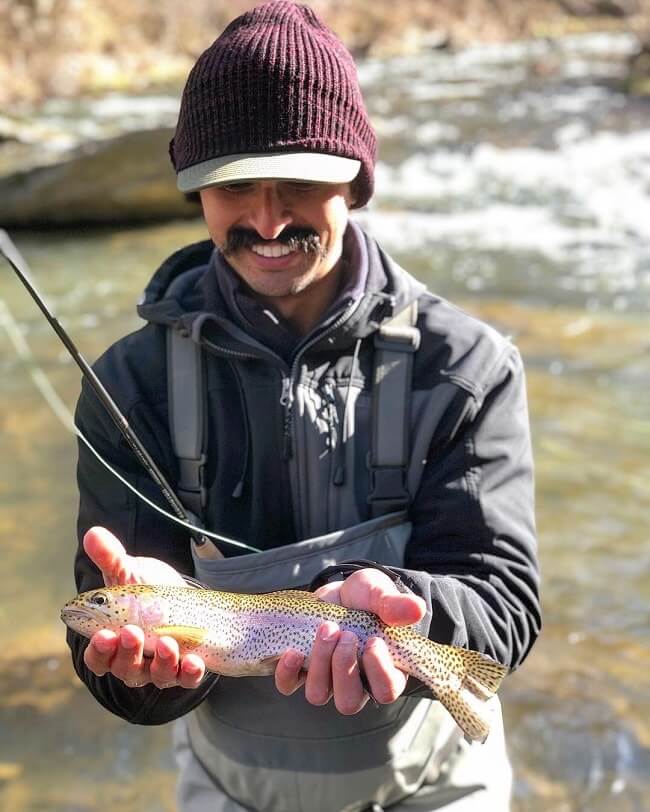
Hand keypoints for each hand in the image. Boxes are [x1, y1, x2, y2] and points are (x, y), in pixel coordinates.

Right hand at [81, 526, 205, 689]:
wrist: (179, 594)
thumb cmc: (145, 589)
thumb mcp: (128, 572)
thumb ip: (110, 557)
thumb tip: (93, 534)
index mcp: (112, 642)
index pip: (98, 657)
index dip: (99, 650)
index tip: (104, 635)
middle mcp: (133, 661)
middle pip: (125, 669)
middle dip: (128, 653)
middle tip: (133, 632)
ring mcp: (160, 666)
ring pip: (156, 676)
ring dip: (161, 663)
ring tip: (167, 643)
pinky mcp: (186, 666)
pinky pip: (187, 678)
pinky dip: (190, 673)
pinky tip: (194, 660)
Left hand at [275, 568, 425, 714]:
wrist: (340, 593)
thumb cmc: (367, 599)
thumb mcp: (380, 594)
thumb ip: (395, 604)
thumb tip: (416, 609)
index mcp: (384, 671)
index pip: (386, 690)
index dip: (379, 671)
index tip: (373, 640)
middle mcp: (356, 684)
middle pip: (349, 701)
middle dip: (344, 667)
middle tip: (345, 634)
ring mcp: (327, 681)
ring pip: (319, 695)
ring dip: (320, 664)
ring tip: (326, 631)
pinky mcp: (303, 671)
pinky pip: (290, 685)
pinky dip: (288, 672)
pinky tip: (293, 652)